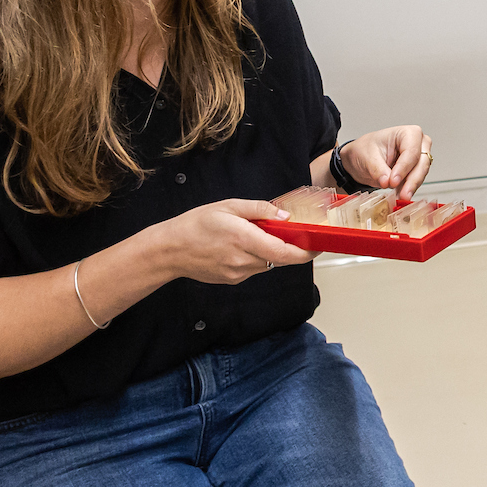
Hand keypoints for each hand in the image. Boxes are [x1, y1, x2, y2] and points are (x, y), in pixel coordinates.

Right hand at [148, 198, 315, 284]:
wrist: (170, 250)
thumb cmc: (195, 225)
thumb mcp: (228, 206)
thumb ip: (260, 209)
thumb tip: (284, 216)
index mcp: (244, 239)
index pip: (285, 252)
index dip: (306, 251)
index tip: (317, 245)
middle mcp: (243, 261)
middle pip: (280, 258)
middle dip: (289, 246)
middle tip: (292, 233)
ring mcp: (238, 273)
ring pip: (267, 263)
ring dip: (271, 251)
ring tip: (256, 235)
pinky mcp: (233, 280)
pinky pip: (254, 268)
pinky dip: (256, 257)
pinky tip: (241, 246)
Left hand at [339, 124, 433, 200]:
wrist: (361, 158)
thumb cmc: (366, 149)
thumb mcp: (367, 156)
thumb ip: (378, 169)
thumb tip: (387, 181)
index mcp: (407, 133)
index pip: (411, 151)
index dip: (404, 167)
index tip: (394, 181)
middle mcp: (418, 144)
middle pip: (421, 163)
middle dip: (412, 180)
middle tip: (403, 194)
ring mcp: (419, 158)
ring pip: (421, 174)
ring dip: (411, 187)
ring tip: (400, 197)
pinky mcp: (415, 171)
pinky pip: (416, 182)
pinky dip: (408, 189)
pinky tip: (399, 196)